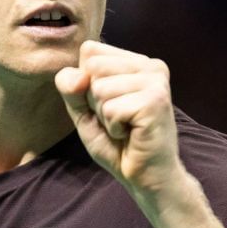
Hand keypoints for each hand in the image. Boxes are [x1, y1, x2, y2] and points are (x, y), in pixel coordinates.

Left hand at [54, 40, 182, 194]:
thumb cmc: (117, 143)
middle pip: (93, 67)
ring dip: (105, 116)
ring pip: (100, 88)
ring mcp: (156, 81)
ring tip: (126, 126)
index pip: (90, 51)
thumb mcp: (83, 110)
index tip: (110, 104)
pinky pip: (111, 108)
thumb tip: (79, 76)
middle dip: (95, 100)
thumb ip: (71, 87)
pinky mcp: (156, 100)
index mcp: (136, 61)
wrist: (144, 176)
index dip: (86, 83)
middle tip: (119, 118)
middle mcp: (151, 65)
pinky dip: (114, 127)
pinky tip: (132, 133)